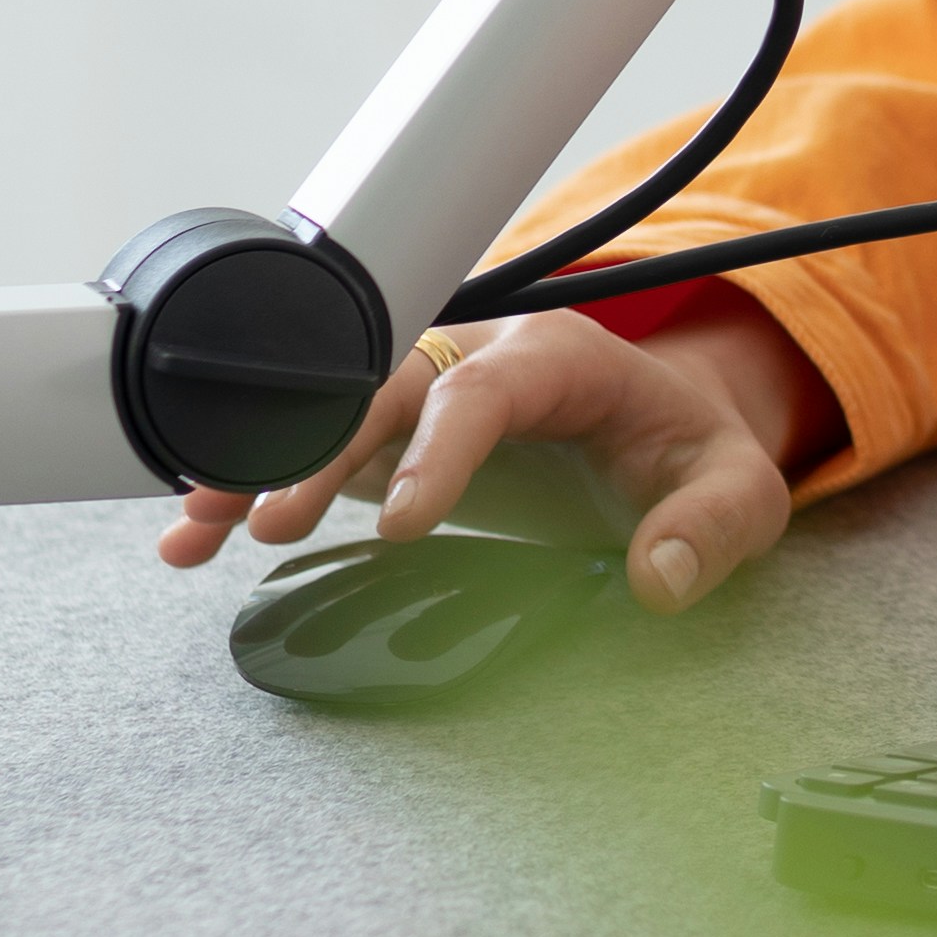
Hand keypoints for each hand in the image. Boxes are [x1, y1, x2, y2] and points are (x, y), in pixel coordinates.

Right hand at [150, 300, 823, 615]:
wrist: (669, 435)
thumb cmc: (695, 454)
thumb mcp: (740, 488)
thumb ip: (712, 527)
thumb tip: (657, 579)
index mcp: (561, 356)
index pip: (487, 388)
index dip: (437, 449)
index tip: (403, 526)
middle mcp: (479, 358)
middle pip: (385, 385)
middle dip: (323, 447)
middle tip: (272, 524)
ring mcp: (426, 393)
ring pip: (330, 409)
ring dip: (262, 461)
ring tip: (196, 525)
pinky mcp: (393, 436)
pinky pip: (315, 447)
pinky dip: (255, 480)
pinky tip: (197, 526)